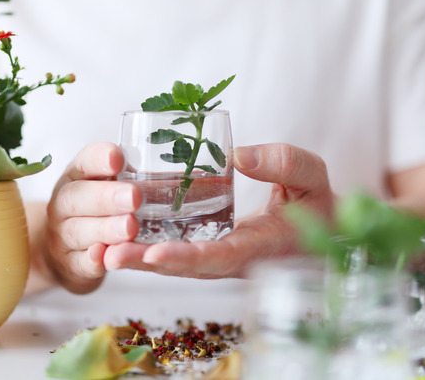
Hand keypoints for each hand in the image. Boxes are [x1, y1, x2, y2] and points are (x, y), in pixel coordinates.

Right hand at [32, 142, 140, 293]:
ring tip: (130, 227)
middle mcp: (65, 204)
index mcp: (77, 177)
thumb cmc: (98, 212)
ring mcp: (63, 236)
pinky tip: (105, 256)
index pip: (85, 161)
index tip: (117, 158)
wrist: (68, 251)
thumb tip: (185, 174)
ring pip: (78, 231)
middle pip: (77, 197)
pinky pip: (79, 263)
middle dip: (106, 197)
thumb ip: (135, 180)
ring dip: (105, 229)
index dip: (99, 159)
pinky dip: (92, 260)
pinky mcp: (70, 266)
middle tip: (135, 198)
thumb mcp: (110, 188)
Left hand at [103, 143, 335, 277]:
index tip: (154, 254)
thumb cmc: (319, 204)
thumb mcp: (312, 176)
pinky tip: (118, 239)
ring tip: (101, 250)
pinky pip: (178, 253)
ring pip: (176, 265)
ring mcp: (222, 259)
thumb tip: (238, 156)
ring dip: (139, 260)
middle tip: (107, 255)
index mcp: (262, 247)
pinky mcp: (212, 250)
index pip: (221, 256)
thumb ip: (282, 164)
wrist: (323, 231)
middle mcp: (237, 261)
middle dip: (146, 263)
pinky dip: (148, 249)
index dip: (187, 258)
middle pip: (186, 268)